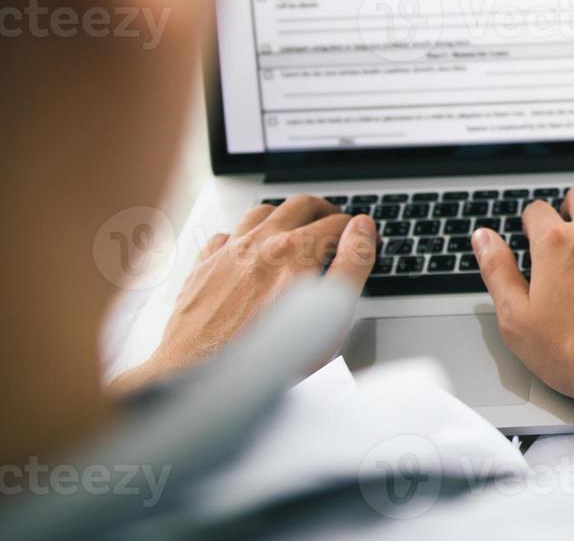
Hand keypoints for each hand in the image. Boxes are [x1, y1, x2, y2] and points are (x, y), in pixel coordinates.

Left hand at [110, 197, 376, 394]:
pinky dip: (241, 236)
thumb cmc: (267, 356)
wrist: (204, 376)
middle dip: (323, 211)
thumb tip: (362, 230)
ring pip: (261, 212)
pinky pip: (224, 236)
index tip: (358, 238)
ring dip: (284, 215)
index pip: (336, 222)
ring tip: (294, 229)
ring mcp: (228, 252)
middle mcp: (261, 243)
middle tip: (333, 223)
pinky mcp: (204, 267)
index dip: (354, 229)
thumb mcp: (330, 314)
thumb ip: (352, 265)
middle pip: (300, 205)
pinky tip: (247, 251)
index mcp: (296, 251)